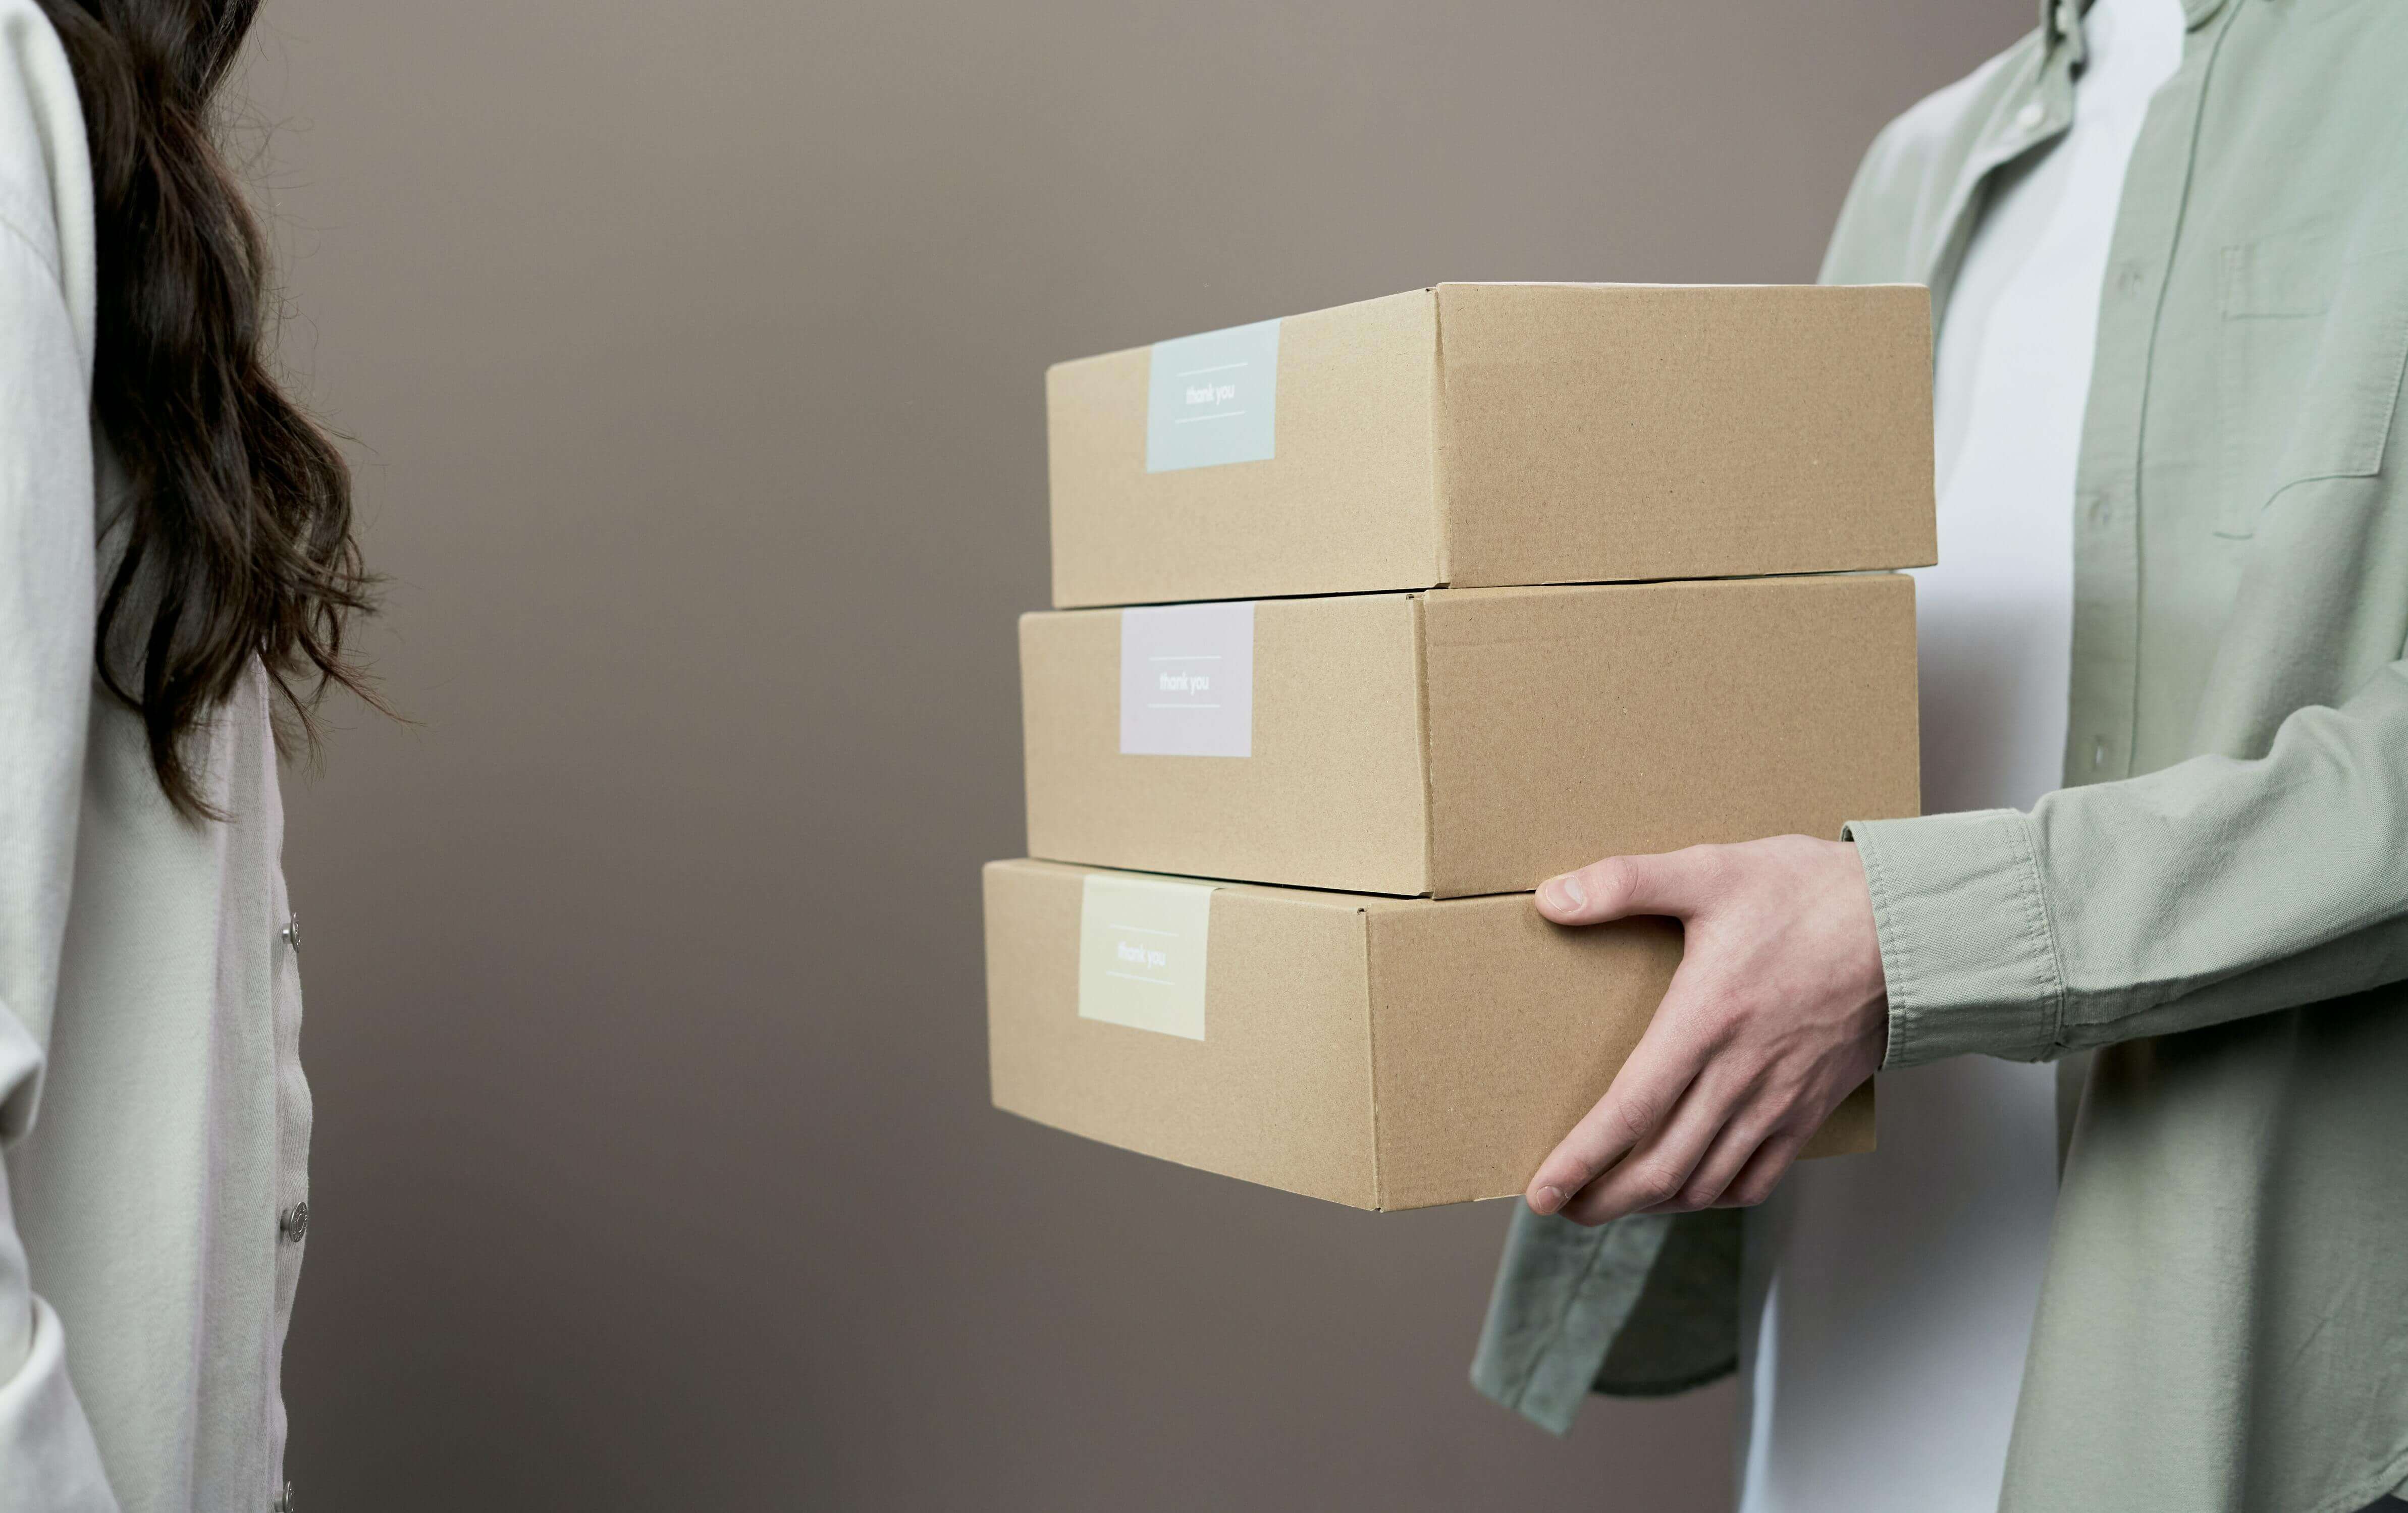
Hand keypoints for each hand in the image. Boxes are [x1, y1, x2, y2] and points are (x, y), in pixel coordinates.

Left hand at [1524, 836, 1887, 1225]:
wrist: (1908, 924)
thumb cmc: (1810, 894)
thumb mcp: (1710, 870)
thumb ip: (1624, 882)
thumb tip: (1550, 898)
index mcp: (1704, 1022)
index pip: (1629, 1112)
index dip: (1581, 1160)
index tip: (1541, 1192)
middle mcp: (1738, 1075)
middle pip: (1661, 1166)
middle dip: (1604, 1199)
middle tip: (1561, 1208)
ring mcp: (1778, 1100)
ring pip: (1706, 1181)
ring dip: (1653, 1203)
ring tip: (1613, 1202)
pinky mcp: (1809, 1108)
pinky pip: (1760, 1177)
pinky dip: (1716, 1195)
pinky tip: (1691, 1190)